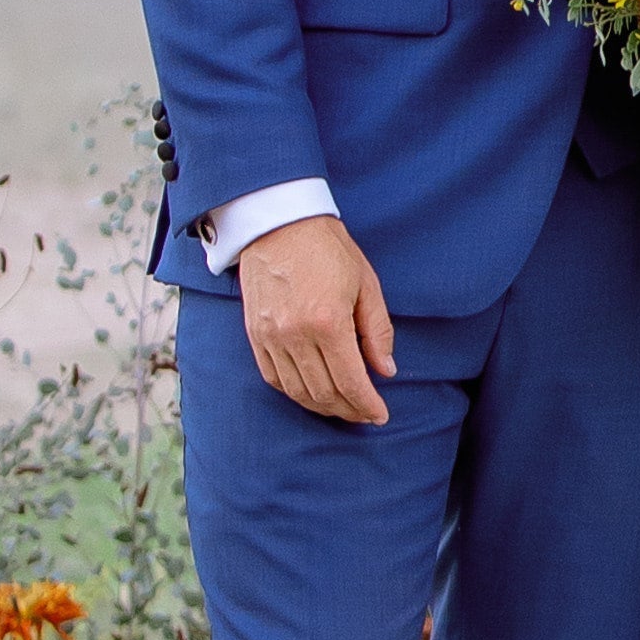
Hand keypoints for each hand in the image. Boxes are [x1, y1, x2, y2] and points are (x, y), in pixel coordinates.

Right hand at [238, 214, 397, 423]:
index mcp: (328, 322)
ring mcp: (271, 336)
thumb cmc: (328, 249)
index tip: (380, 415)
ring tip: (342, 408)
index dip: (367, 405)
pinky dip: (294, 393)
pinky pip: (274, 377)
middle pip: (324, 392)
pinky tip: (311, 395)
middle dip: (348, 410)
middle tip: (365, 414)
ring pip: (298, 390)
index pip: (350, 381)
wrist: (278, 224)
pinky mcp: (254, 334)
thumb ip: (377, 331)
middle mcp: (296, 335)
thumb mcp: (366, 284)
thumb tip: (385, 370)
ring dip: (322, 406)